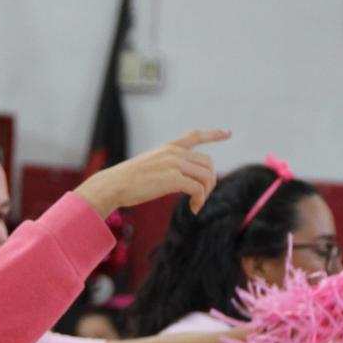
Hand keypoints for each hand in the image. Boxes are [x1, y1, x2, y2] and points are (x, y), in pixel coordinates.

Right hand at [75, 129, 229, 216]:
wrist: (114, 185)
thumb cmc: (129, 181)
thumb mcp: (151, 167)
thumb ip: (169, 168)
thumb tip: (184, 180)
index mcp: (169, 148)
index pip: (195, 135)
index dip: (214, 134)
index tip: (228, 133)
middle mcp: (174, 153)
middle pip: (208, 163)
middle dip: (210, 182)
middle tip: (201, 197)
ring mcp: (174, 164)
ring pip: (206, 177)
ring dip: (206, 194)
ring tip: (196, 205)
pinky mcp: (172, 179)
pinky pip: (198, 189)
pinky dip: (200, 201)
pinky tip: (193, 209)